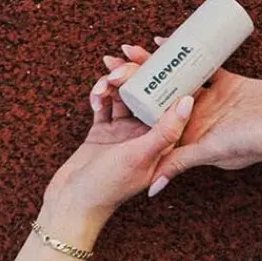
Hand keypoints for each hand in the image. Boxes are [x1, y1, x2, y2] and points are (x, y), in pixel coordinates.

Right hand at [44, 58, 196, 222]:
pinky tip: (95, 96)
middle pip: (145, 94)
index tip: (160, 58)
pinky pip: (105, 105)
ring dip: (113, 84)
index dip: (168, 79)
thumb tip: (188, 100)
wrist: (73, 202)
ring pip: (123, 96)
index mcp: (162, 142)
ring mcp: (124, 132)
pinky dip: (99, 97)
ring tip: (104, 82)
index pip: (171, 104)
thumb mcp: (140, 155)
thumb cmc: (110, 186)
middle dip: (133, 76)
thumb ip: (165, 130)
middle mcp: (145, 135)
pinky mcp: (103, 131)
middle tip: (120, 66)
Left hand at [98, 36, 261, 192]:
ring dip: (155, 66)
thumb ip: (179, 163)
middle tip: (112, 60)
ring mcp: (211, 102)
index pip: (150, 120)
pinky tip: (165, 40)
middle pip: (158, 98)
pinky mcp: (227, 84)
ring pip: (176, 80)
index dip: (127, 106)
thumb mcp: (210, 152)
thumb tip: (150, 188)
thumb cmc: (254, 142)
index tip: (107, 87)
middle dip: (135, 80)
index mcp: (188, 138)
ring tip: (132, 48)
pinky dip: (185, 54)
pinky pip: (201, 66)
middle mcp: (196, 121)